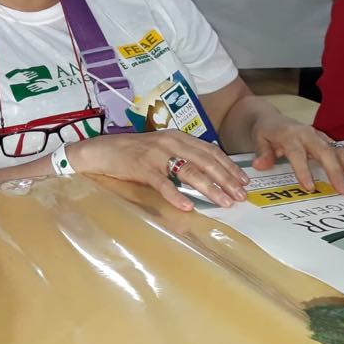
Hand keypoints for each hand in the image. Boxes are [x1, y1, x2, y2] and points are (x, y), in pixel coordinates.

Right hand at [76, 130, 249, 211]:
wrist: (99, 150)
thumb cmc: (131, 153)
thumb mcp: (160, 149)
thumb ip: (180, 156)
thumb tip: (207, 173)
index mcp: (176, 137)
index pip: (210, 151)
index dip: (229, 166)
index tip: (243, 181)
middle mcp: (169, 142)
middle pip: (205, 161)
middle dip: (226, 179)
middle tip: (240, 196)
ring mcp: (155, 154)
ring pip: (189, 171)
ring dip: (209, 187)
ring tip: (223, 202)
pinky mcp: (141, 167)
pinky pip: (162, 183)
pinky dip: (176, 195)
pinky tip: (187, 207)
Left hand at [249, 116, 343, 193]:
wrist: (272, 118)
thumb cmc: (266, 132)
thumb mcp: (258, 140)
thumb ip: (262, 153)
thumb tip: (260, 165)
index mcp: (291, 135)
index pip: (297, 153)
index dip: (303, 170)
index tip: (309, 187)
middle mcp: (310, 135)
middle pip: (326, 153)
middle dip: (336, 172)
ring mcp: (324, 138)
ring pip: (343, 152)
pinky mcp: (333, 142)